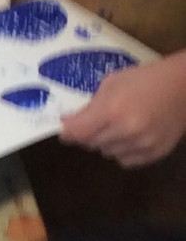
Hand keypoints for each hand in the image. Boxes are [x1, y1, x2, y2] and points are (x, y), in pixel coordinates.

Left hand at [58, 53, 185, 168]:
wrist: (183, 87)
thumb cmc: (144, 80)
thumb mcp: (111, 83)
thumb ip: (89, 105)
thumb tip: (68, 123)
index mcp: (112, 110)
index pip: (77, 133)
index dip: (67, 132)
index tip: (66, 129)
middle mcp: (126, 131)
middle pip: (90, 144)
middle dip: (87, 134)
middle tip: (96, 122)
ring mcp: (142, 145)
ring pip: (107, 154)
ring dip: (106, 143)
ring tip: (118, 126)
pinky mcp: (155, 153)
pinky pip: (125, 161)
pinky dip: (122, 151)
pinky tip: (130, 137)